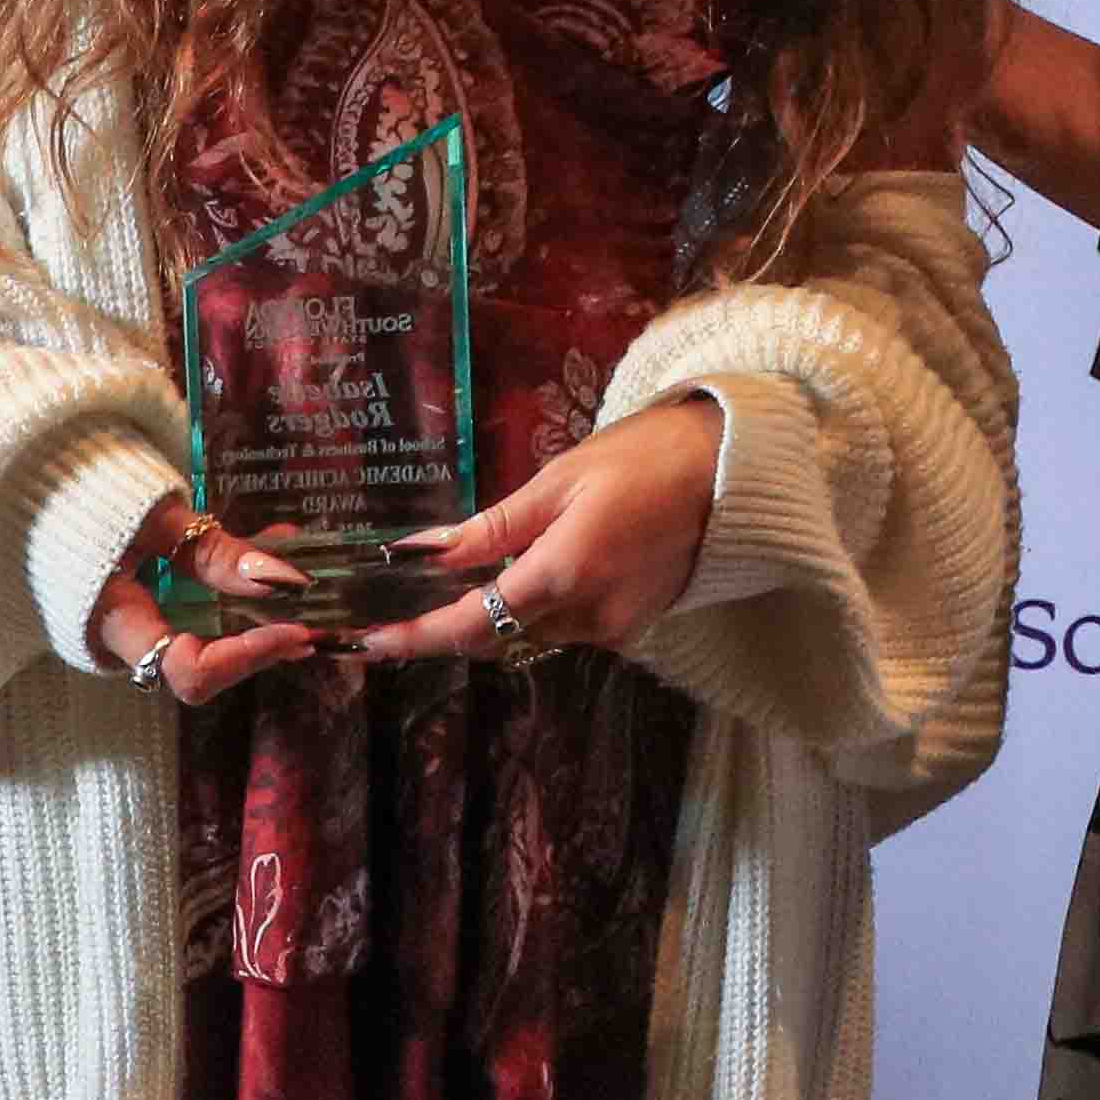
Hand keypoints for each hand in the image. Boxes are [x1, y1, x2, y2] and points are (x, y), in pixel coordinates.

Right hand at [86, 499, 327, 705]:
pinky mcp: (146, 611)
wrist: (33, 486)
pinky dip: (241, 595)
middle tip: (321, 620)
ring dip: (262, 621)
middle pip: (207, 669)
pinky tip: (275, 553)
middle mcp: (125, 644)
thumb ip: (214, 551)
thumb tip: (286, 582)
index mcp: (114, 625)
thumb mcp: (151, 516)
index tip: (296, 628)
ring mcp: (136, 631)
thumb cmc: (81, 495)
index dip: (248, 657)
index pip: (190, 672)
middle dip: (266, 647)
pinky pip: (201, 616)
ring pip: (210, 645)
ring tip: (309, 585)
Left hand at [362, 395, 724, 666]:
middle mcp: (588, 616)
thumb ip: (492, 528)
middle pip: (498, 638)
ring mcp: (615, 627)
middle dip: (449, 626)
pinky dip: (535, 609)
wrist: (732, 470)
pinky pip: (565, 626)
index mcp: (564, 574)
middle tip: (396, 610)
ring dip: (494, 617)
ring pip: (531, 634)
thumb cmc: (643, 456)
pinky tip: (523, 578)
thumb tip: (423, 554)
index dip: (416, 637)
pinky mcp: (633, 624)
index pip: (473, 623)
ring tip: (454, 586)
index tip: (367, 643)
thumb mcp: (559, 480)